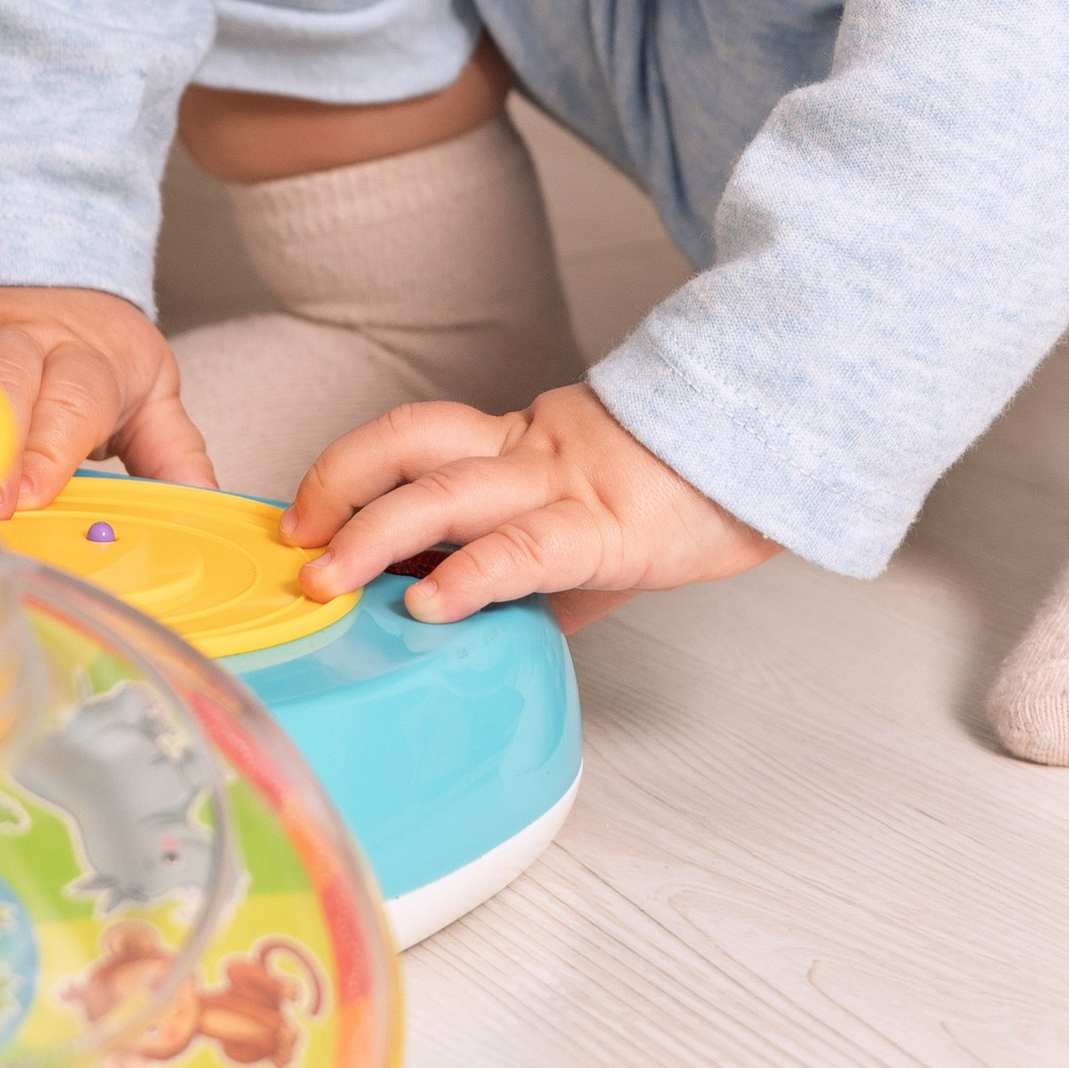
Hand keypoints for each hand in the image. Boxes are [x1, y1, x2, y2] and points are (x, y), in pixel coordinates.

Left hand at [285, 382, 772, 633]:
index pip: (414, 438)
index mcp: (520, 448)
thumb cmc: (690, 494)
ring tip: (328, 578)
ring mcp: (562, 486)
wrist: (777, 456)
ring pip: (446, 486)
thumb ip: (537, 570)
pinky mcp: (605, 530)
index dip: (347, 466)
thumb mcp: (594, 532)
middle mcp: (528, 456)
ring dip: (374, 532)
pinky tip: (430, 606)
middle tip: (291, 541)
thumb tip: (492, 629)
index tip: (299, 516)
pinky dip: (469, 578)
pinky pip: (524, 550)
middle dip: (338, 487)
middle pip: (410, 443)